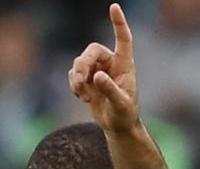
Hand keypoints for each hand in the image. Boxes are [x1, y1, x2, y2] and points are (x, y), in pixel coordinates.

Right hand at [69, 3, 138, 133]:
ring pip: (80, 62)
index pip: (123, 40)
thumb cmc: (125, 115)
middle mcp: (111, 63)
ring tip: (83, 95)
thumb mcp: (121, 105)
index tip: (114, 7)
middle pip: (92, 51)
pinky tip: (82, 97)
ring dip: (77, 77)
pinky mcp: (87, 78)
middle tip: (80, 80)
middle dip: (83, 64)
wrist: (117, 126)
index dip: (118, 23)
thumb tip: (97, 76)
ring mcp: (98, 70)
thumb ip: (110, 90)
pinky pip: (73, 73)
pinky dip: (74, 84)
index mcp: (125, 65)